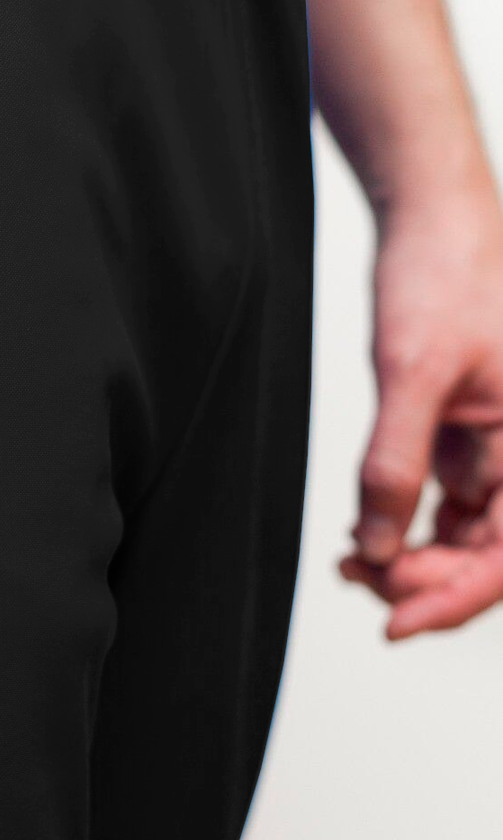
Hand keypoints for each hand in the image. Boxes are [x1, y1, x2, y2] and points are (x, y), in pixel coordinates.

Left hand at [341, 188, 502, 639]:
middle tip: (359, 582)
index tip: (395, 623)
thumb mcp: (411, 373)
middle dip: (423, 578)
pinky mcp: (468, 429)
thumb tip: (378, 547)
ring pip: (463, 530)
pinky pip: (444, 496)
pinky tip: (363, 530)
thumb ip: (395, 464)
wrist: (434, 215)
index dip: (455, 598)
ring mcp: (498, 443)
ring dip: (410, 555)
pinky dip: (403, 518)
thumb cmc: (444, 275)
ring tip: (351, 562)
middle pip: (487, 553)